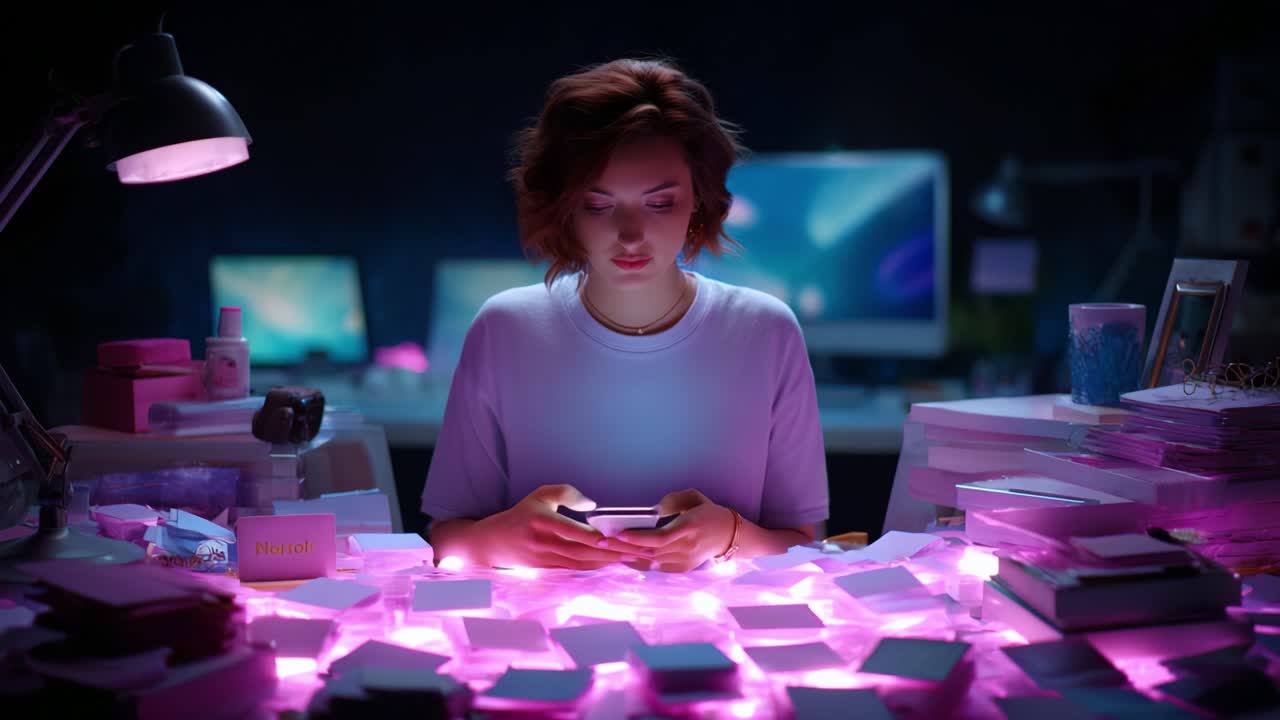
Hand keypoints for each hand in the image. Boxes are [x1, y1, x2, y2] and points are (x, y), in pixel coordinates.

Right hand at [476, 484, 648, 570]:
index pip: (576, 533)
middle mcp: (546, 544)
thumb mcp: (539, 496)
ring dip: (611, 562)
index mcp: (543, 522)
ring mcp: (548, 561)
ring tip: (637, 559)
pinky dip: (598, 568)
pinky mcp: (549, 571)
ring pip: (585, 563)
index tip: (621, 539)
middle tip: (643, 551)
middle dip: (616, 552)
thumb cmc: (519, 516)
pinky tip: (616, 564)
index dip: (599, 538)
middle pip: (587, 552)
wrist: (491, 544)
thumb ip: (566, 493)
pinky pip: (578, 570)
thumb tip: (592, 506)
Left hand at [615, 489, 735, 571]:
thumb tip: (654, 509)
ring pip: (650, 561)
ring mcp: (684, 561)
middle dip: (623, 547)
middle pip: (649, 551)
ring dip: (626, 556)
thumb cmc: (710, 513)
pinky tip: (622, 556)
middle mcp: (686, 547)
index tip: (618, 533)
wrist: (731, 536)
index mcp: (689, 528)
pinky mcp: (682, 568)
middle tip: (600, 542)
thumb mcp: (695, 498)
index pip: (659, 537)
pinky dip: (638, 561)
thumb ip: (674, 500)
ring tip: (605, 549)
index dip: (637, 538)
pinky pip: (656, 567)